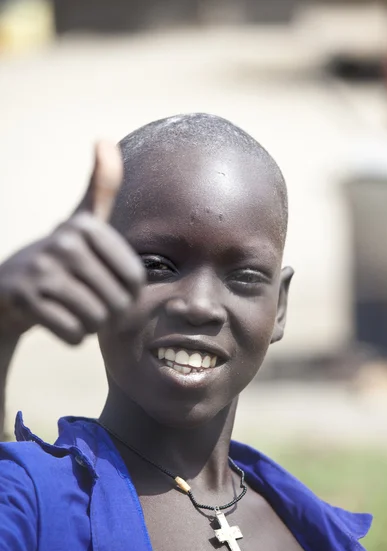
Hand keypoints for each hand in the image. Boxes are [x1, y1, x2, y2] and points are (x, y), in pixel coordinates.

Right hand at [0, 142, 144, 343]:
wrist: (8, 287)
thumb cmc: (60, 256)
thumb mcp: (82, 221)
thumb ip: (101, 186)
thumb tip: (104, 139)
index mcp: (86, 225)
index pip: (135, 279)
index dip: (128, 294)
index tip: (108, 287)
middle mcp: (64, 241)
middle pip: (118, 302)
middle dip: (108, 313)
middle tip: (89, 303)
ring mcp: (42, 269)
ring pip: (96, 319)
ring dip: (90, 325)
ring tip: (76, 310)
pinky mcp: (26, 298)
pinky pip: (73, 334)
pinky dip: (72, 337)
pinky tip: (61, 322)